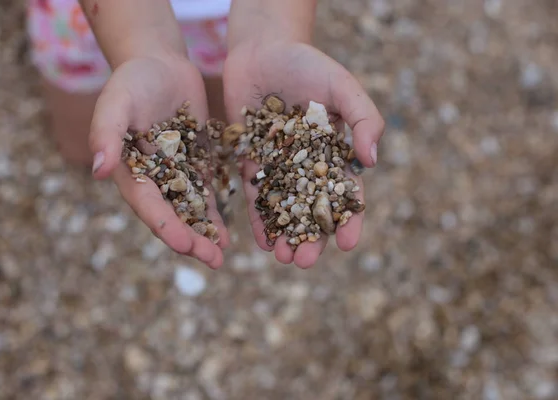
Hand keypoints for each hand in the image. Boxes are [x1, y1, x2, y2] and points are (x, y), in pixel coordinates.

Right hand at [90, 54, 228, 268]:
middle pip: (172, 216)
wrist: (159, 64)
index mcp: (129, 171)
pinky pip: (206, 195)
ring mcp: (174, 175)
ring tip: (221, 256)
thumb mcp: (117, 101)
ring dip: (205, 235)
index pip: (149, 205)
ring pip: (190, 212)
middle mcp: (151, 180)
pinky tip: (229, 236)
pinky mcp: (195, 166)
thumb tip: (100, 171)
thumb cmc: (132, 80)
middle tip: (212, 260)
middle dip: (191, 240)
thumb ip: (107, 132)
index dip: (166, 226)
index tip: (186, 244)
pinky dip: (215, 216)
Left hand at [224, 40, 384, 267]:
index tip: (348, 243)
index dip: (349, 220)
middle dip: (311, 237)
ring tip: (283, 258)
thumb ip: (364, 120)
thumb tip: (373, 162)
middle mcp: (308, 165)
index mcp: (335, 152)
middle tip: (305, 261)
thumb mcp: (343, 87)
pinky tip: (261, 240)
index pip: (345, 193)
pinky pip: (255, 194)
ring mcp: (279, 166)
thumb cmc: (308, 64)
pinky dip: (259, 218)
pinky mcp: (251, 161)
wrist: (262, 50)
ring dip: (284, 235)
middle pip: (312, 209)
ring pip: (284, 209)